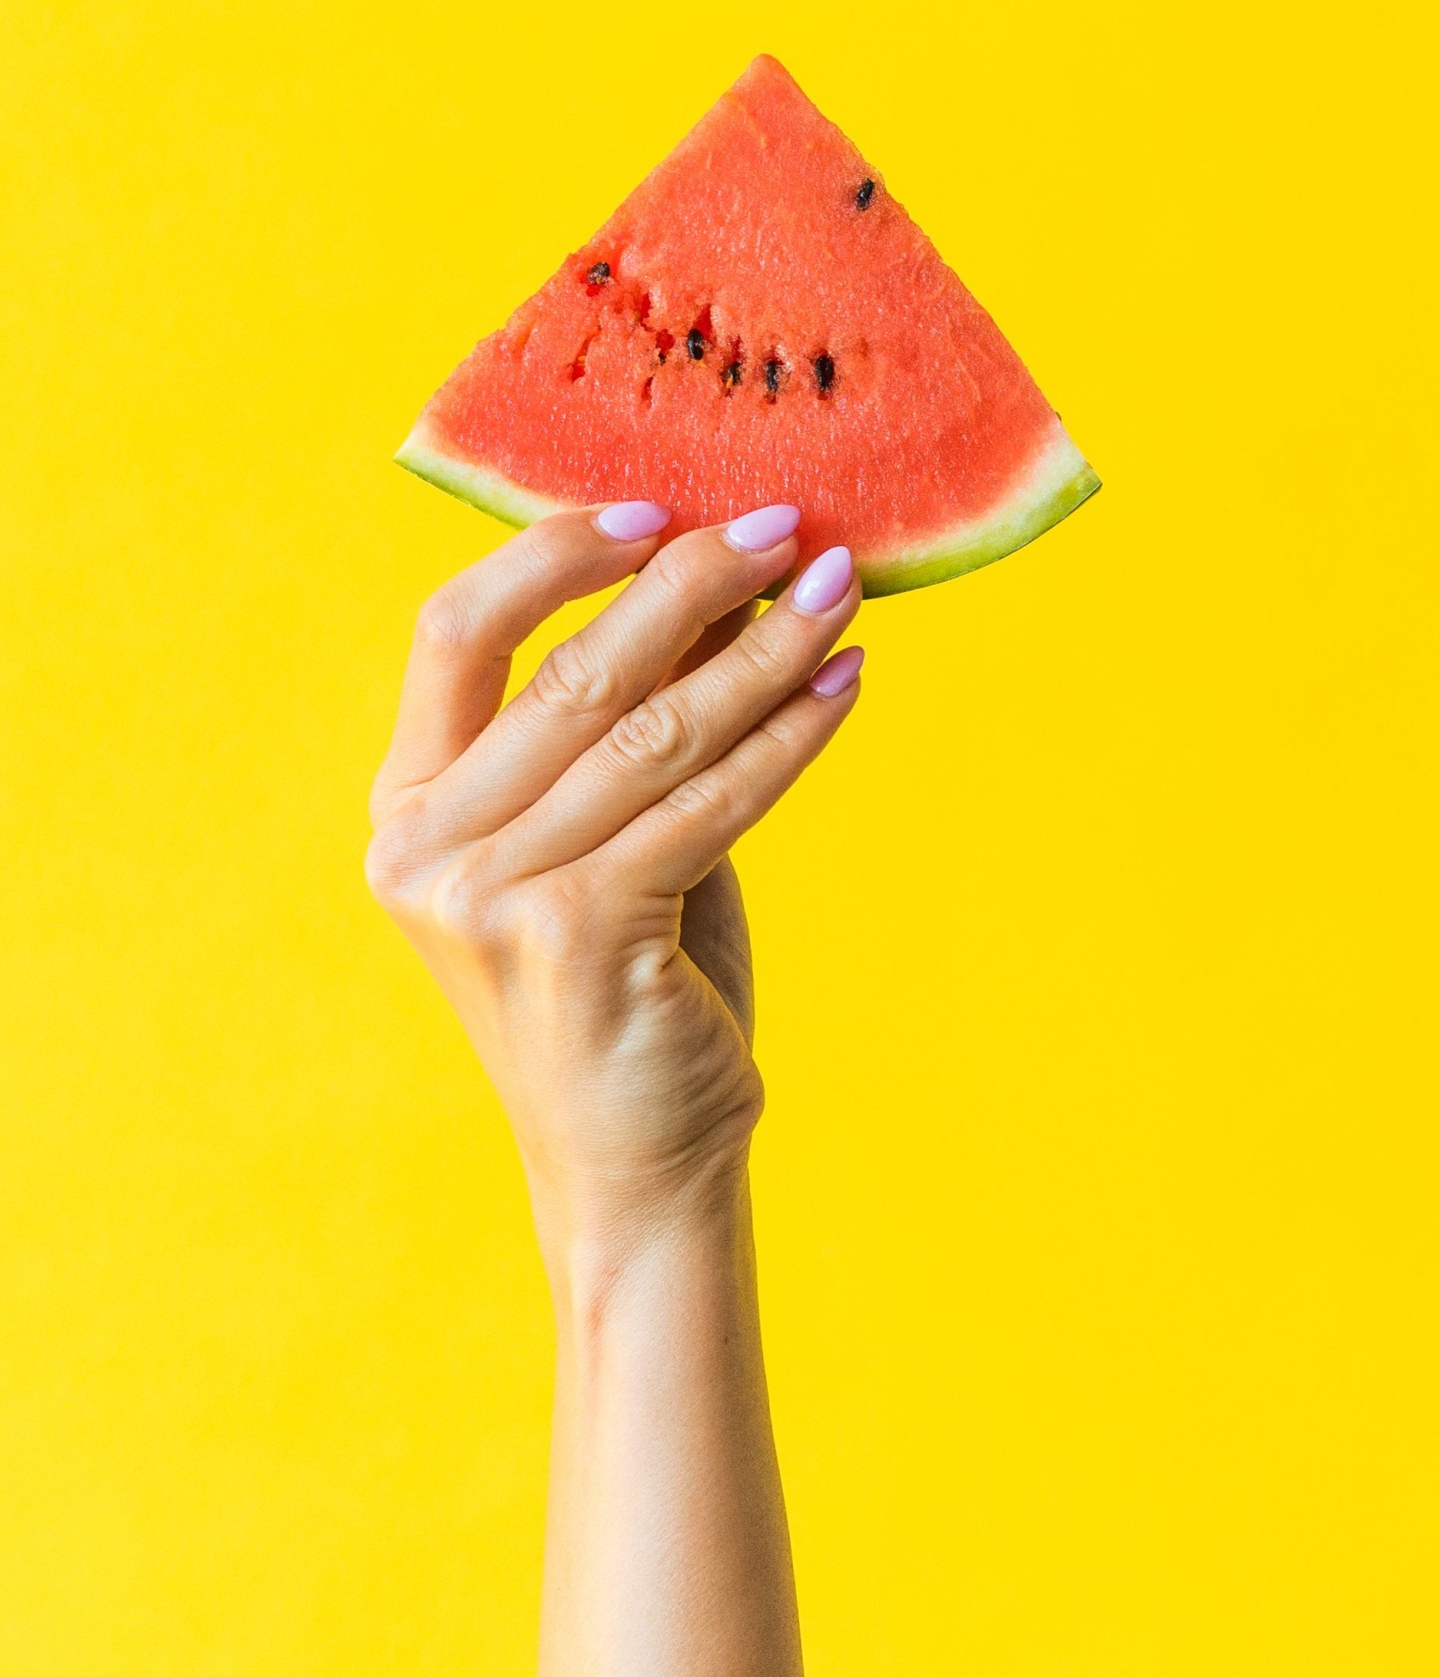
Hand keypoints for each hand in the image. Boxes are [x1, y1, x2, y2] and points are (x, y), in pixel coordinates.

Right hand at [367, 501, 863, 1270]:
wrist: (642, 1171)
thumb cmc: (631, 984)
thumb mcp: (615, 831)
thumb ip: (635, 714)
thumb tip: (717, 565)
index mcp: (409, 807)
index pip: (453, 630)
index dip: (552, 553)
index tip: (659, 505)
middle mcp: (426, 848)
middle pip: (571, 668)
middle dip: (695, 581)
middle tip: (792, 526)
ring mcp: (489, 896)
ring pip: (656, 727)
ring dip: (766, 647)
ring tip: (842, 591)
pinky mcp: (575, 936)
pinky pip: (709, 801)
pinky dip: (790, 734)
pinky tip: (847, 684)